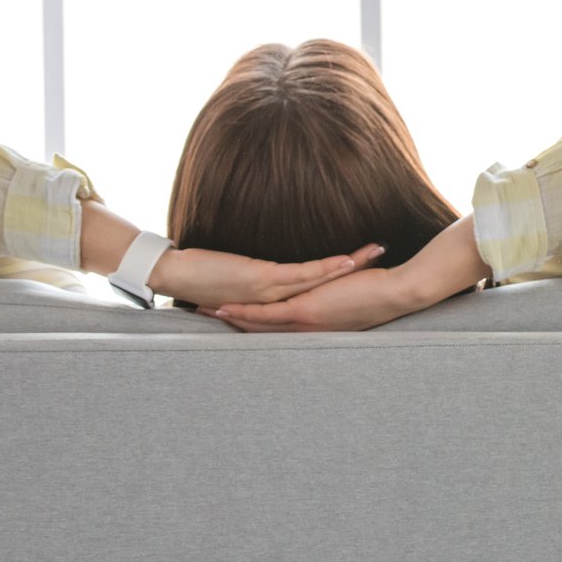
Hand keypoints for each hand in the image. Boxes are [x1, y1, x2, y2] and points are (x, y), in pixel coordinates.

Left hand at [150, 242, 384, 311]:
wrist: (177, 277)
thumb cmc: (204, 279)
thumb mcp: (237, 280)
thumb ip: (258, 281)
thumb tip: (270, 275)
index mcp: (275, 304)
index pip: (318, 296)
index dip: (345, 288)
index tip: (370, 279)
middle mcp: (280, 304)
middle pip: (328, 290)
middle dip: (358, 277)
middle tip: (384, 264)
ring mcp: (275, 293)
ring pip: (323, 282)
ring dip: (350, 268)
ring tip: (376, 257)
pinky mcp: (266, 280)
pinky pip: (304, 274)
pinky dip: (327, 267)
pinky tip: (348, 260)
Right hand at [203, 262, 423, 332]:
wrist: (402, 292)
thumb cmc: (385, 291)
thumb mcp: (356, 296)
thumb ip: (341, 294)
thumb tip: (337, 286)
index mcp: (320, 328)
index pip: (283, 330)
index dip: (257, 327)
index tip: (235, 323)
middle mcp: (310, 331)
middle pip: (264, 332)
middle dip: (235, 326)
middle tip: (209, 315)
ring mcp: (307, 322)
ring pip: (260, 325)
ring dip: (232, 319)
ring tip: (206, 310)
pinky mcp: (307, 309)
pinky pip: (268, 314)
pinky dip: (245, 313)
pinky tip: (224, 309)